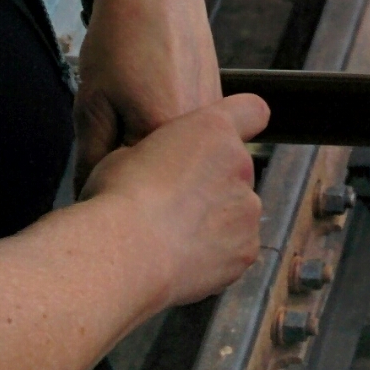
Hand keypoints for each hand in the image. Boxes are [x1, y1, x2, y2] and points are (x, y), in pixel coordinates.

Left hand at [75, 0, 222, 180]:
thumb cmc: (119, 41)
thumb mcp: (92, 102)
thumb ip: (93, 158)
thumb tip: (92, 199)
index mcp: (165, 140)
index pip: (131, 191)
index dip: (106, 186)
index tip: (91, 177)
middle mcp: (202, 137)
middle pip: (161, 178)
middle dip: (133, 174)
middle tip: (109, 144)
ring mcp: (213, 120)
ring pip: (177, 160)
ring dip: (153, 155)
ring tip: (130, 117)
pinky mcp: (217, 104)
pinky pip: (191, 139)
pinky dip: (170, 137)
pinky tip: (150, 106)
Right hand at [82, 93, 269, 307]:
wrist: (125, 253)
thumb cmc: (117, 198)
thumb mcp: (125, 154)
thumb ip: (158, 153)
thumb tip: (152, 165)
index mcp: (213, 130)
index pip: (251, 111)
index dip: (241, 124)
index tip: (219, 144)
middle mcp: (240, 163)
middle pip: (237, 170)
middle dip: (215, 184)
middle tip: (176, 205)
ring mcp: (247, 207)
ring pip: (237, 211)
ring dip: (216, 220)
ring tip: (174, 237)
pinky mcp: (246, 248)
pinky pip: (236, 247)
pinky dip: (217, 254)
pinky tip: (184, 258)